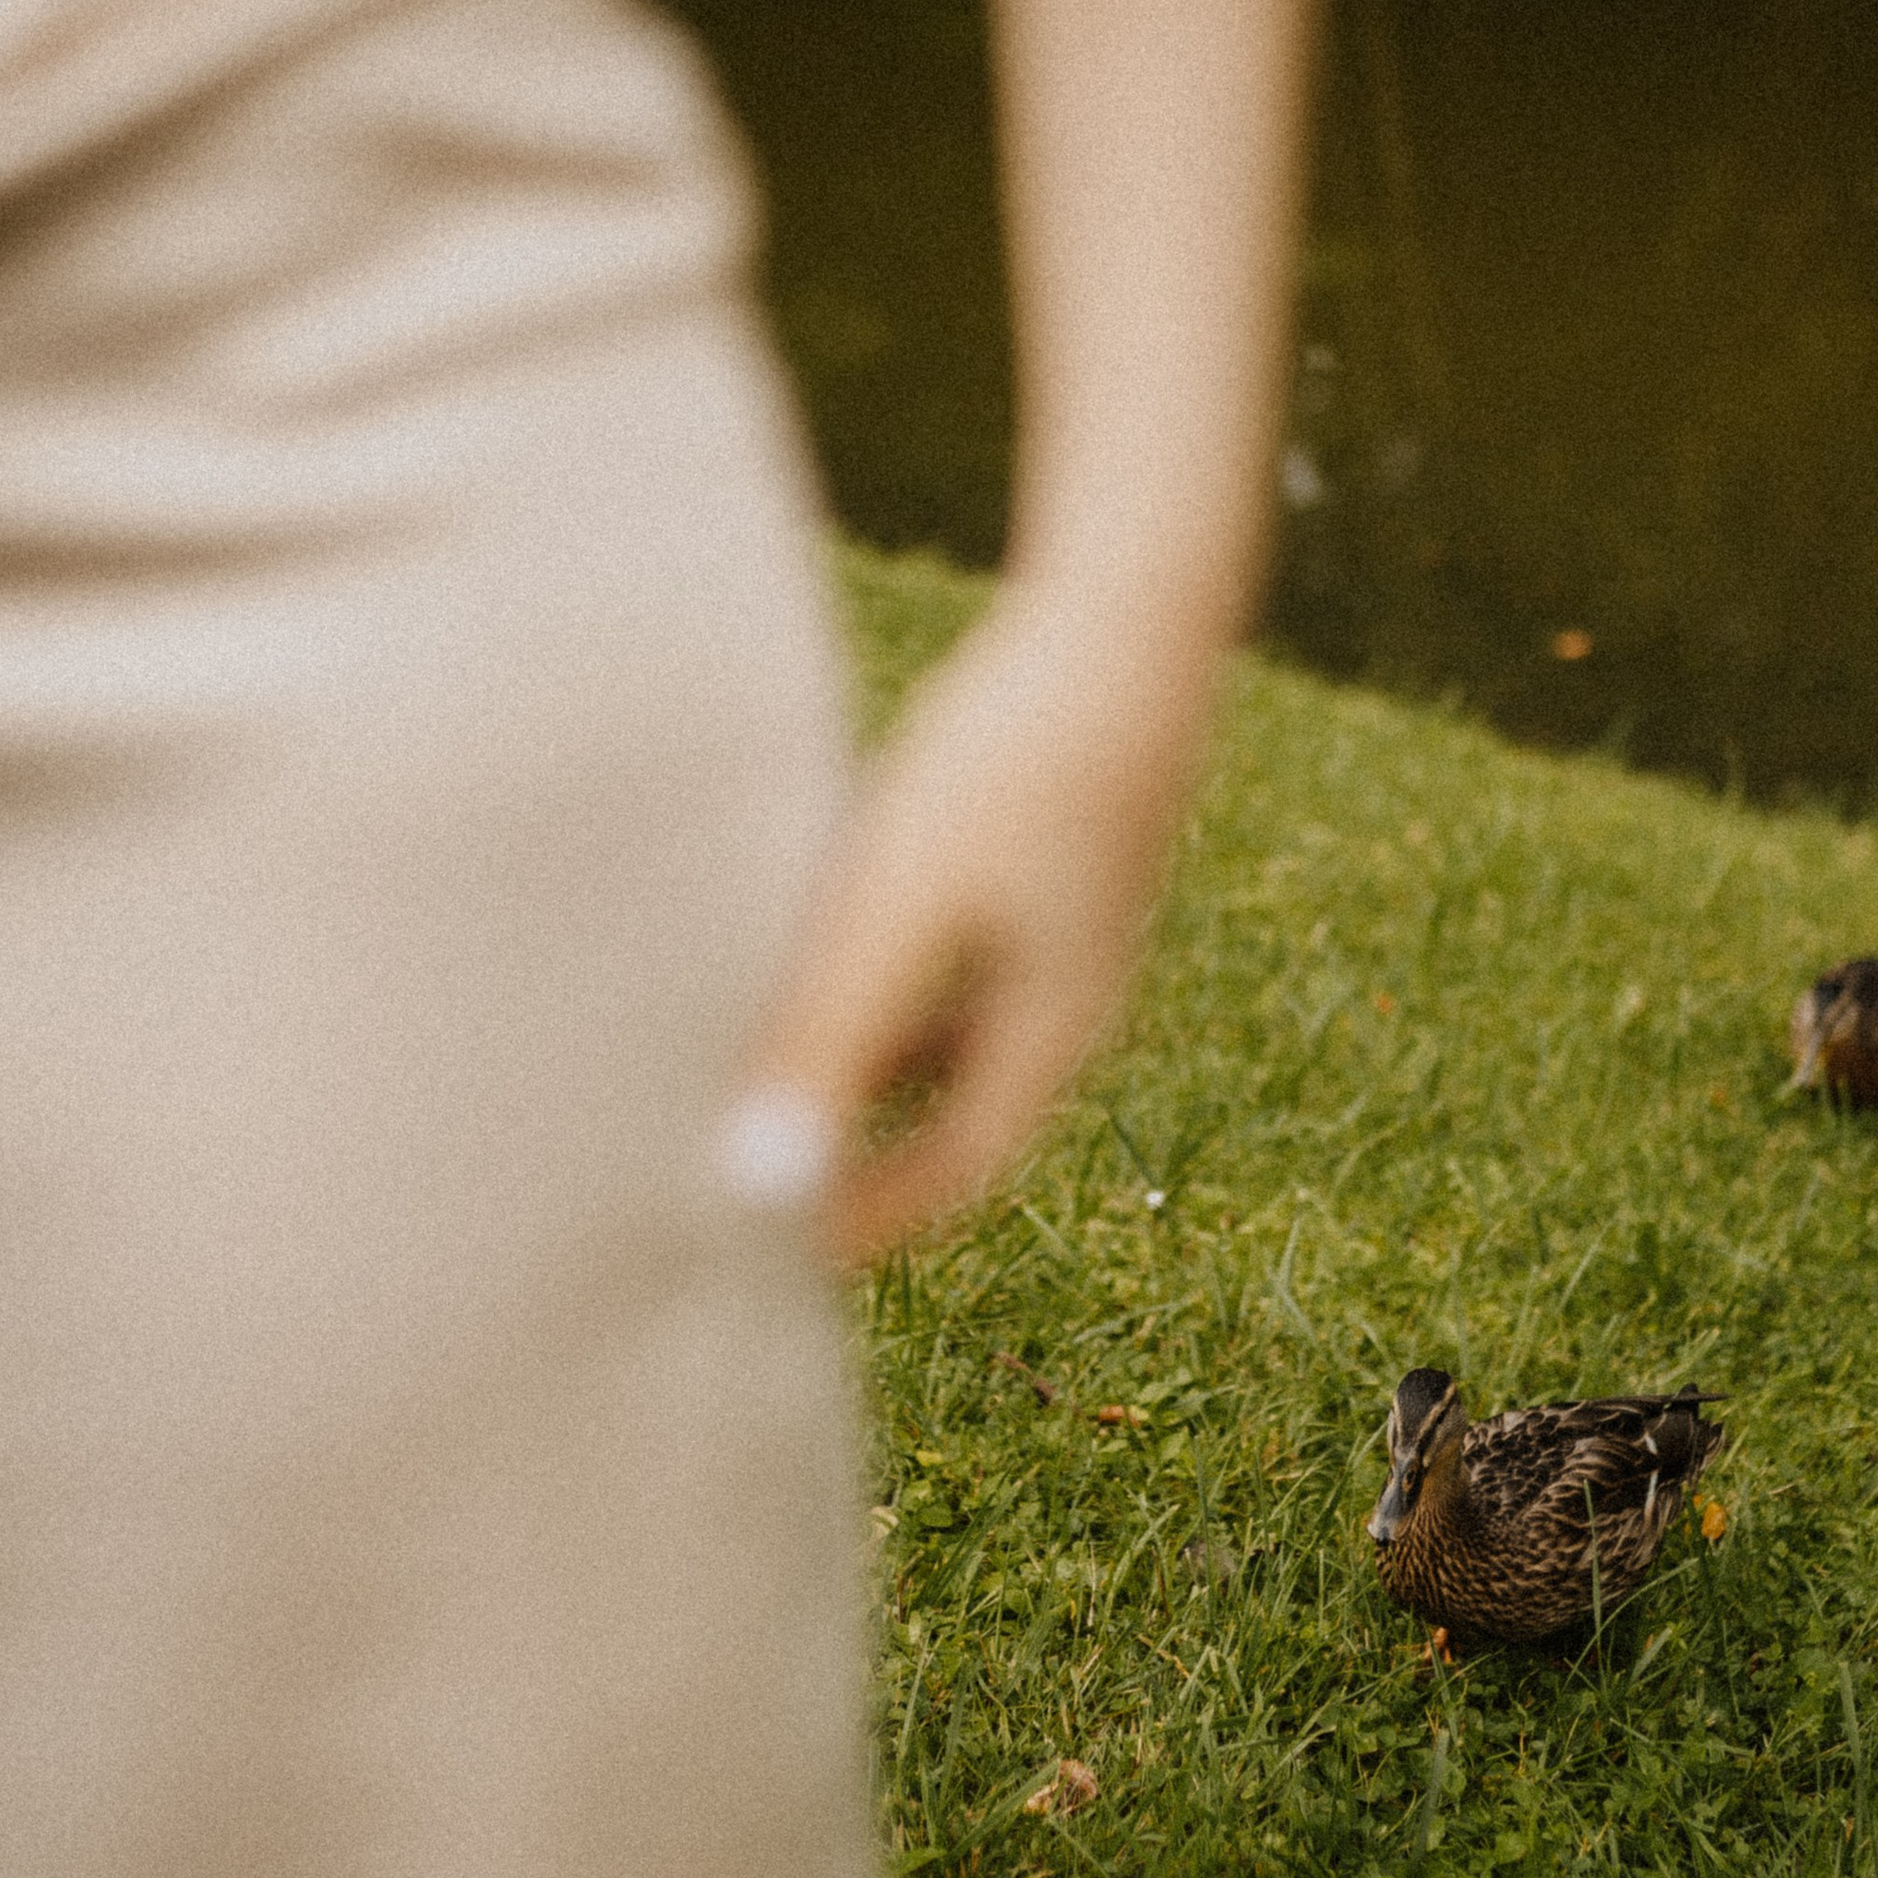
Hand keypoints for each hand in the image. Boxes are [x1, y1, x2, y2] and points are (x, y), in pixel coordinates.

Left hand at [728, 583, 1221, 1268]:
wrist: (1131, 616)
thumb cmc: (1020, 753)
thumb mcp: (905, 897)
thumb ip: (834, 1032)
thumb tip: (757, 1179)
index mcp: (1050, 1030)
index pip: (951, 1174)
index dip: (861, 1223)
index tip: (763, 1260)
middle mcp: (1070, 999)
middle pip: (953, 1114)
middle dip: (856, 1153)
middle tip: (745, 1175)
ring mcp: (1065, 933)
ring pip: (952, 1034)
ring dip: (866, 1063)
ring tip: (759, 1064)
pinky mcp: (1046, 869)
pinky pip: (957, 961)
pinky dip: (886, 980)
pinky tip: (817, 937)